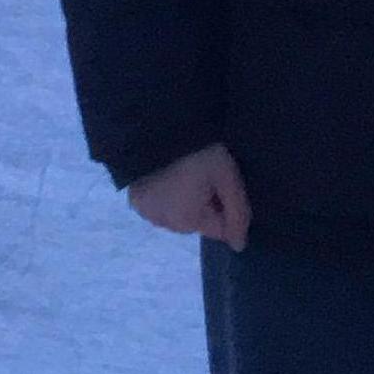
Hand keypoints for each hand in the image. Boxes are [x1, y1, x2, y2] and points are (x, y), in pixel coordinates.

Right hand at [129, 142, 249, 250]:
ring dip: (186, 198)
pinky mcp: (134, 198)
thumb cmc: (198, 152)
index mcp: (187, 222)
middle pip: (198, 220)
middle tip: (206, 171)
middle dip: (207, 202)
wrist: (157, 127)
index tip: (224, 181)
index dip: (227, 205)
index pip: (220, 228)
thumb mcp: (226, 176)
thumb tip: (239, 246)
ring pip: (178, 212)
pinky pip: (160, 202)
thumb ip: (238, 212)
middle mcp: (164, 224)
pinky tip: (169, 170)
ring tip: (187, 168)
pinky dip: (166, 192)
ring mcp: (146, 212)